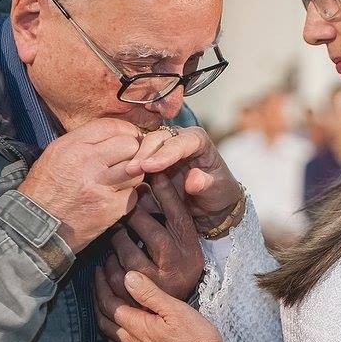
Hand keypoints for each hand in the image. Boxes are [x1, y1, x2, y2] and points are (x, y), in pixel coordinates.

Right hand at [18, 118, 143, 251]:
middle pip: (130, 146)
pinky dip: (128, 197)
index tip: (128, 138)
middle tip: (126, 161)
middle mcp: (88, 162)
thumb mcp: (55, 155)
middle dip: (132, 152)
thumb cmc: (44, 191)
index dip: (126, 131)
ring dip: (132, 175)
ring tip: (120, 180)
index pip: (112, 126)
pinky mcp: (111, 208)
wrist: (34, 228)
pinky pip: (134, 195)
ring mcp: (101, 186)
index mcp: (72, 146)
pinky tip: (115, 198)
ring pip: (137, 170)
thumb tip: (114, 136)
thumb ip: (84, 143)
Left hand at [95, 268, 221, 341]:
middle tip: (97, 286)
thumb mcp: (176, 310)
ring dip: (103, 322)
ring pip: (110, 339)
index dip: (101, 287)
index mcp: (139, 327)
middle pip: (105, 322)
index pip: (110, 304)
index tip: (98, 273)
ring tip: (103, 309)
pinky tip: (120, 340)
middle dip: (98, 301)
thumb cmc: (198, 340)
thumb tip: (128, 277)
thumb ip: (150, 294)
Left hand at [105, 172, 203, 301]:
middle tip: (123, 205)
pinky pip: (115, 278)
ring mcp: (158, 286)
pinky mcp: (138, 302)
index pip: (178, 215)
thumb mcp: (183, 247)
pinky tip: (105, 260)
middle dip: (133, 216)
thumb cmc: (175, 271)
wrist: (176, 326)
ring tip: (114, 233)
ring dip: (117, 240)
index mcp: (191, 250)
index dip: (164, 193)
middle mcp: (179, 267)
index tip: (151, 174)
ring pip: (129, 256)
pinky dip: (106, 267)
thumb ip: (171, 219)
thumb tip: (156, 177)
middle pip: (152, 233)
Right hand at [125, 126, 242, 231]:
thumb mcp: (217, 190)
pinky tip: (122, 178)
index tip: (150, 166)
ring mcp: (163, 148)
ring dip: (132, 159)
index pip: (181, 142)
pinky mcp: (152, 160)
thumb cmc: (219, 192)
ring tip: (123, 174)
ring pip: (143, 147)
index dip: (165, 153)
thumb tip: (193, 181)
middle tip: (131, 170)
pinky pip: (138, 160)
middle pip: (158, 139)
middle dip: (144, 153)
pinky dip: (130, 168)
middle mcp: (179, 138)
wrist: (211, 203)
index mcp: (198, 140)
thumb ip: (206, 184)